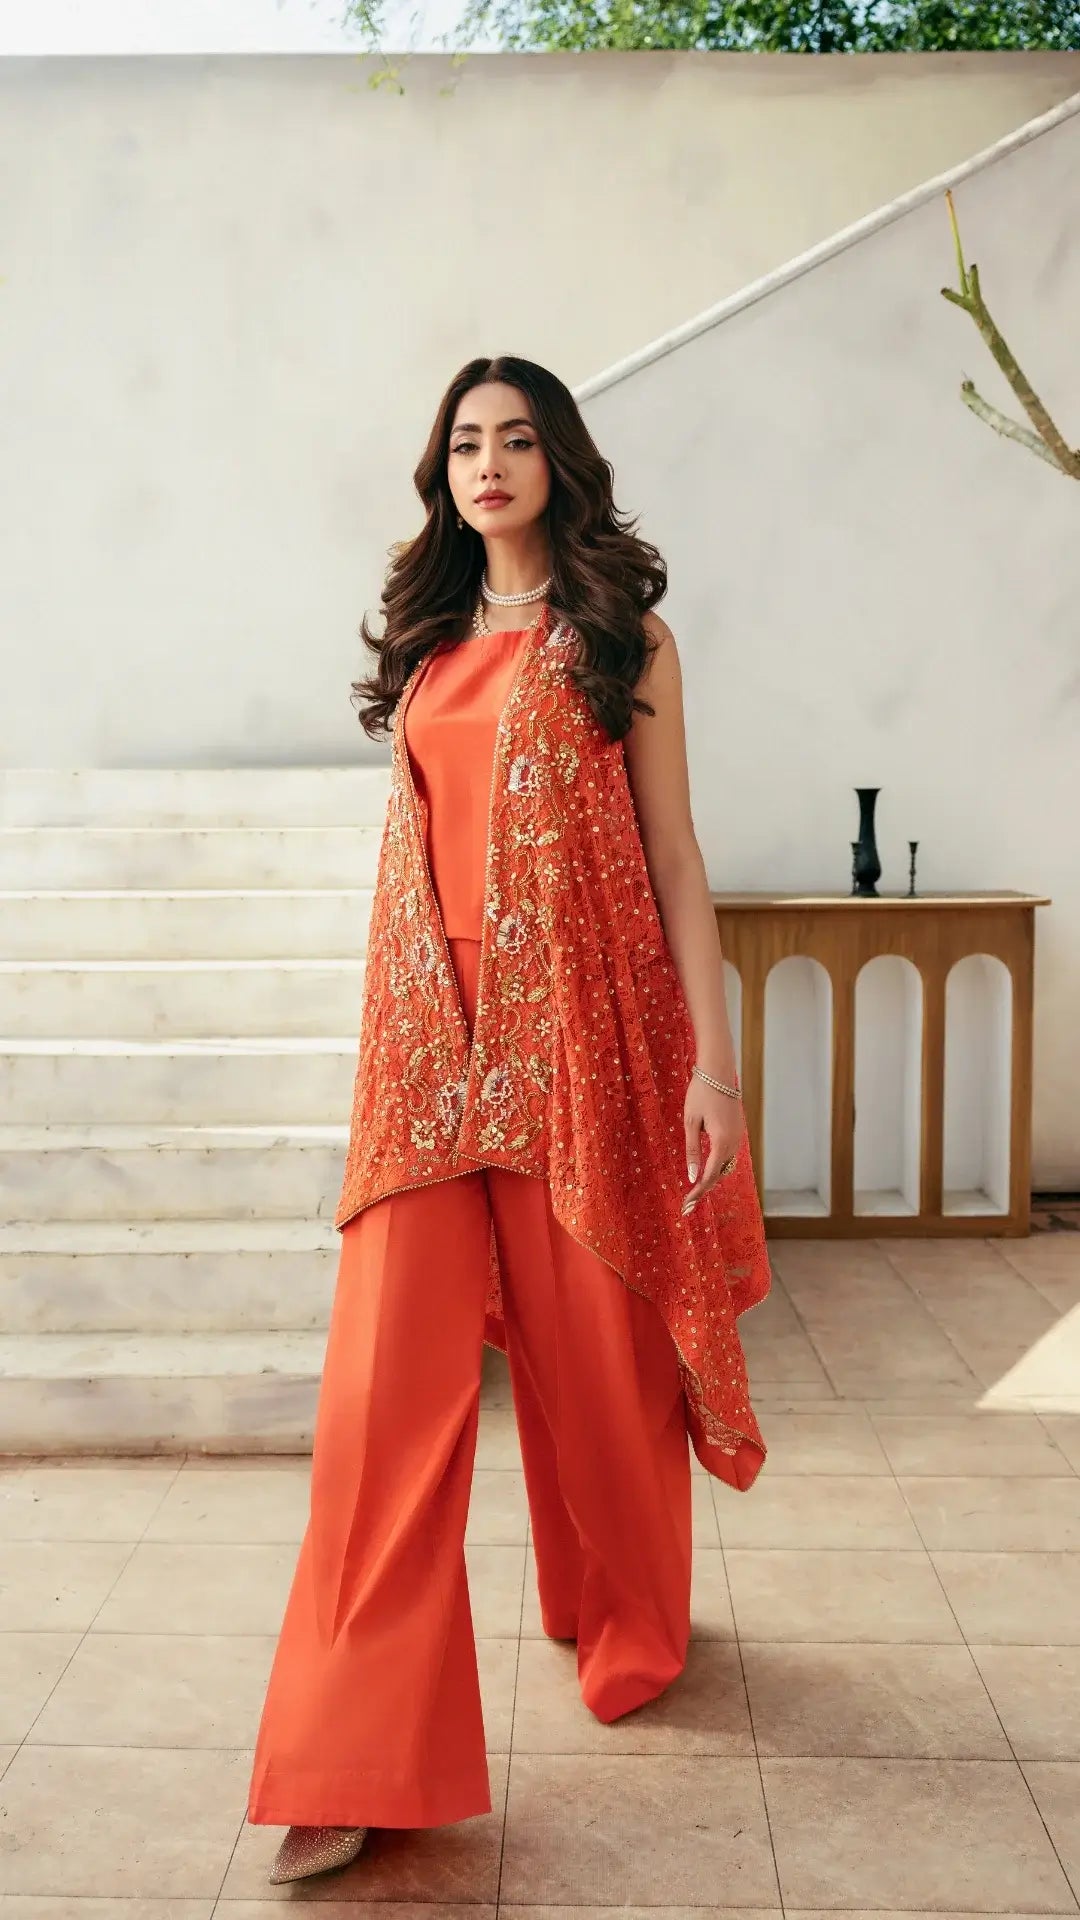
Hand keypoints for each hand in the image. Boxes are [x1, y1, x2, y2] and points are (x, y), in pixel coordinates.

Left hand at [682, 1075, 743, 1214]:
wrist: (718, 1071)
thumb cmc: (701, 1094)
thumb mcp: (690, 1123)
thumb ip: (693, 1150)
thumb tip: (692, 1176)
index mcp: (722, 1142)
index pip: (709, 1175)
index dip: (698, 1192)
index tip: (687, 1205)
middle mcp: (734, 1142)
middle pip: (720, 1174)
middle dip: (704, 1189)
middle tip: (688, 1204)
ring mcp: (739, 1136)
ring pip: (726, 1165)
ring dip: (712, 1177)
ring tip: (695, 1190)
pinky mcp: (738, 1130)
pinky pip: (729, 1154)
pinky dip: (718, 1165)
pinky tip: (706, 1169)